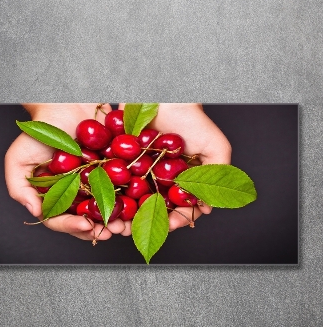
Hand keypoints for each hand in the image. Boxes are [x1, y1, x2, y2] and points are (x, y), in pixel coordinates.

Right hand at [5, 104, 126, 240]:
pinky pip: (122, 189)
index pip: (61, 220)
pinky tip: (136, 205)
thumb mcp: (18, 159)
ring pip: (107, 209)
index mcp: (54, 196)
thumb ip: (19, 188)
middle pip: (87, 219)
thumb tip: (36, 212)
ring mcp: (95, 184)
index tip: (86, 226)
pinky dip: (130, 199)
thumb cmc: (40, 131)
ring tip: (126, 225)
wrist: (66, 104)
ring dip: (117, 220)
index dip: (72, 227)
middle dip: (100, 229)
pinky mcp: (112, 172)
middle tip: (112, 232)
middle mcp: (75, 194)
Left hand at [118, 103, 231, 232]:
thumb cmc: (193, 120)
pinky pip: (117, 182)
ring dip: (127, 215)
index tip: (171, 224)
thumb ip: (217, 176)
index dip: (177, 219)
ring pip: (134, 200)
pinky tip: (108, 203)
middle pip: (154, 208)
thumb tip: (207, 208)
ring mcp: (141, 173)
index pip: (180, 208)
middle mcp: (161, 180)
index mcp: (182, 181)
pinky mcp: (123, 162)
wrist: (164, 96)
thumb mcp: (215, 148)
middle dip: (148, 222)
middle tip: (141, 231)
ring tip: (121, 223)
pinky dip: (113, 194)